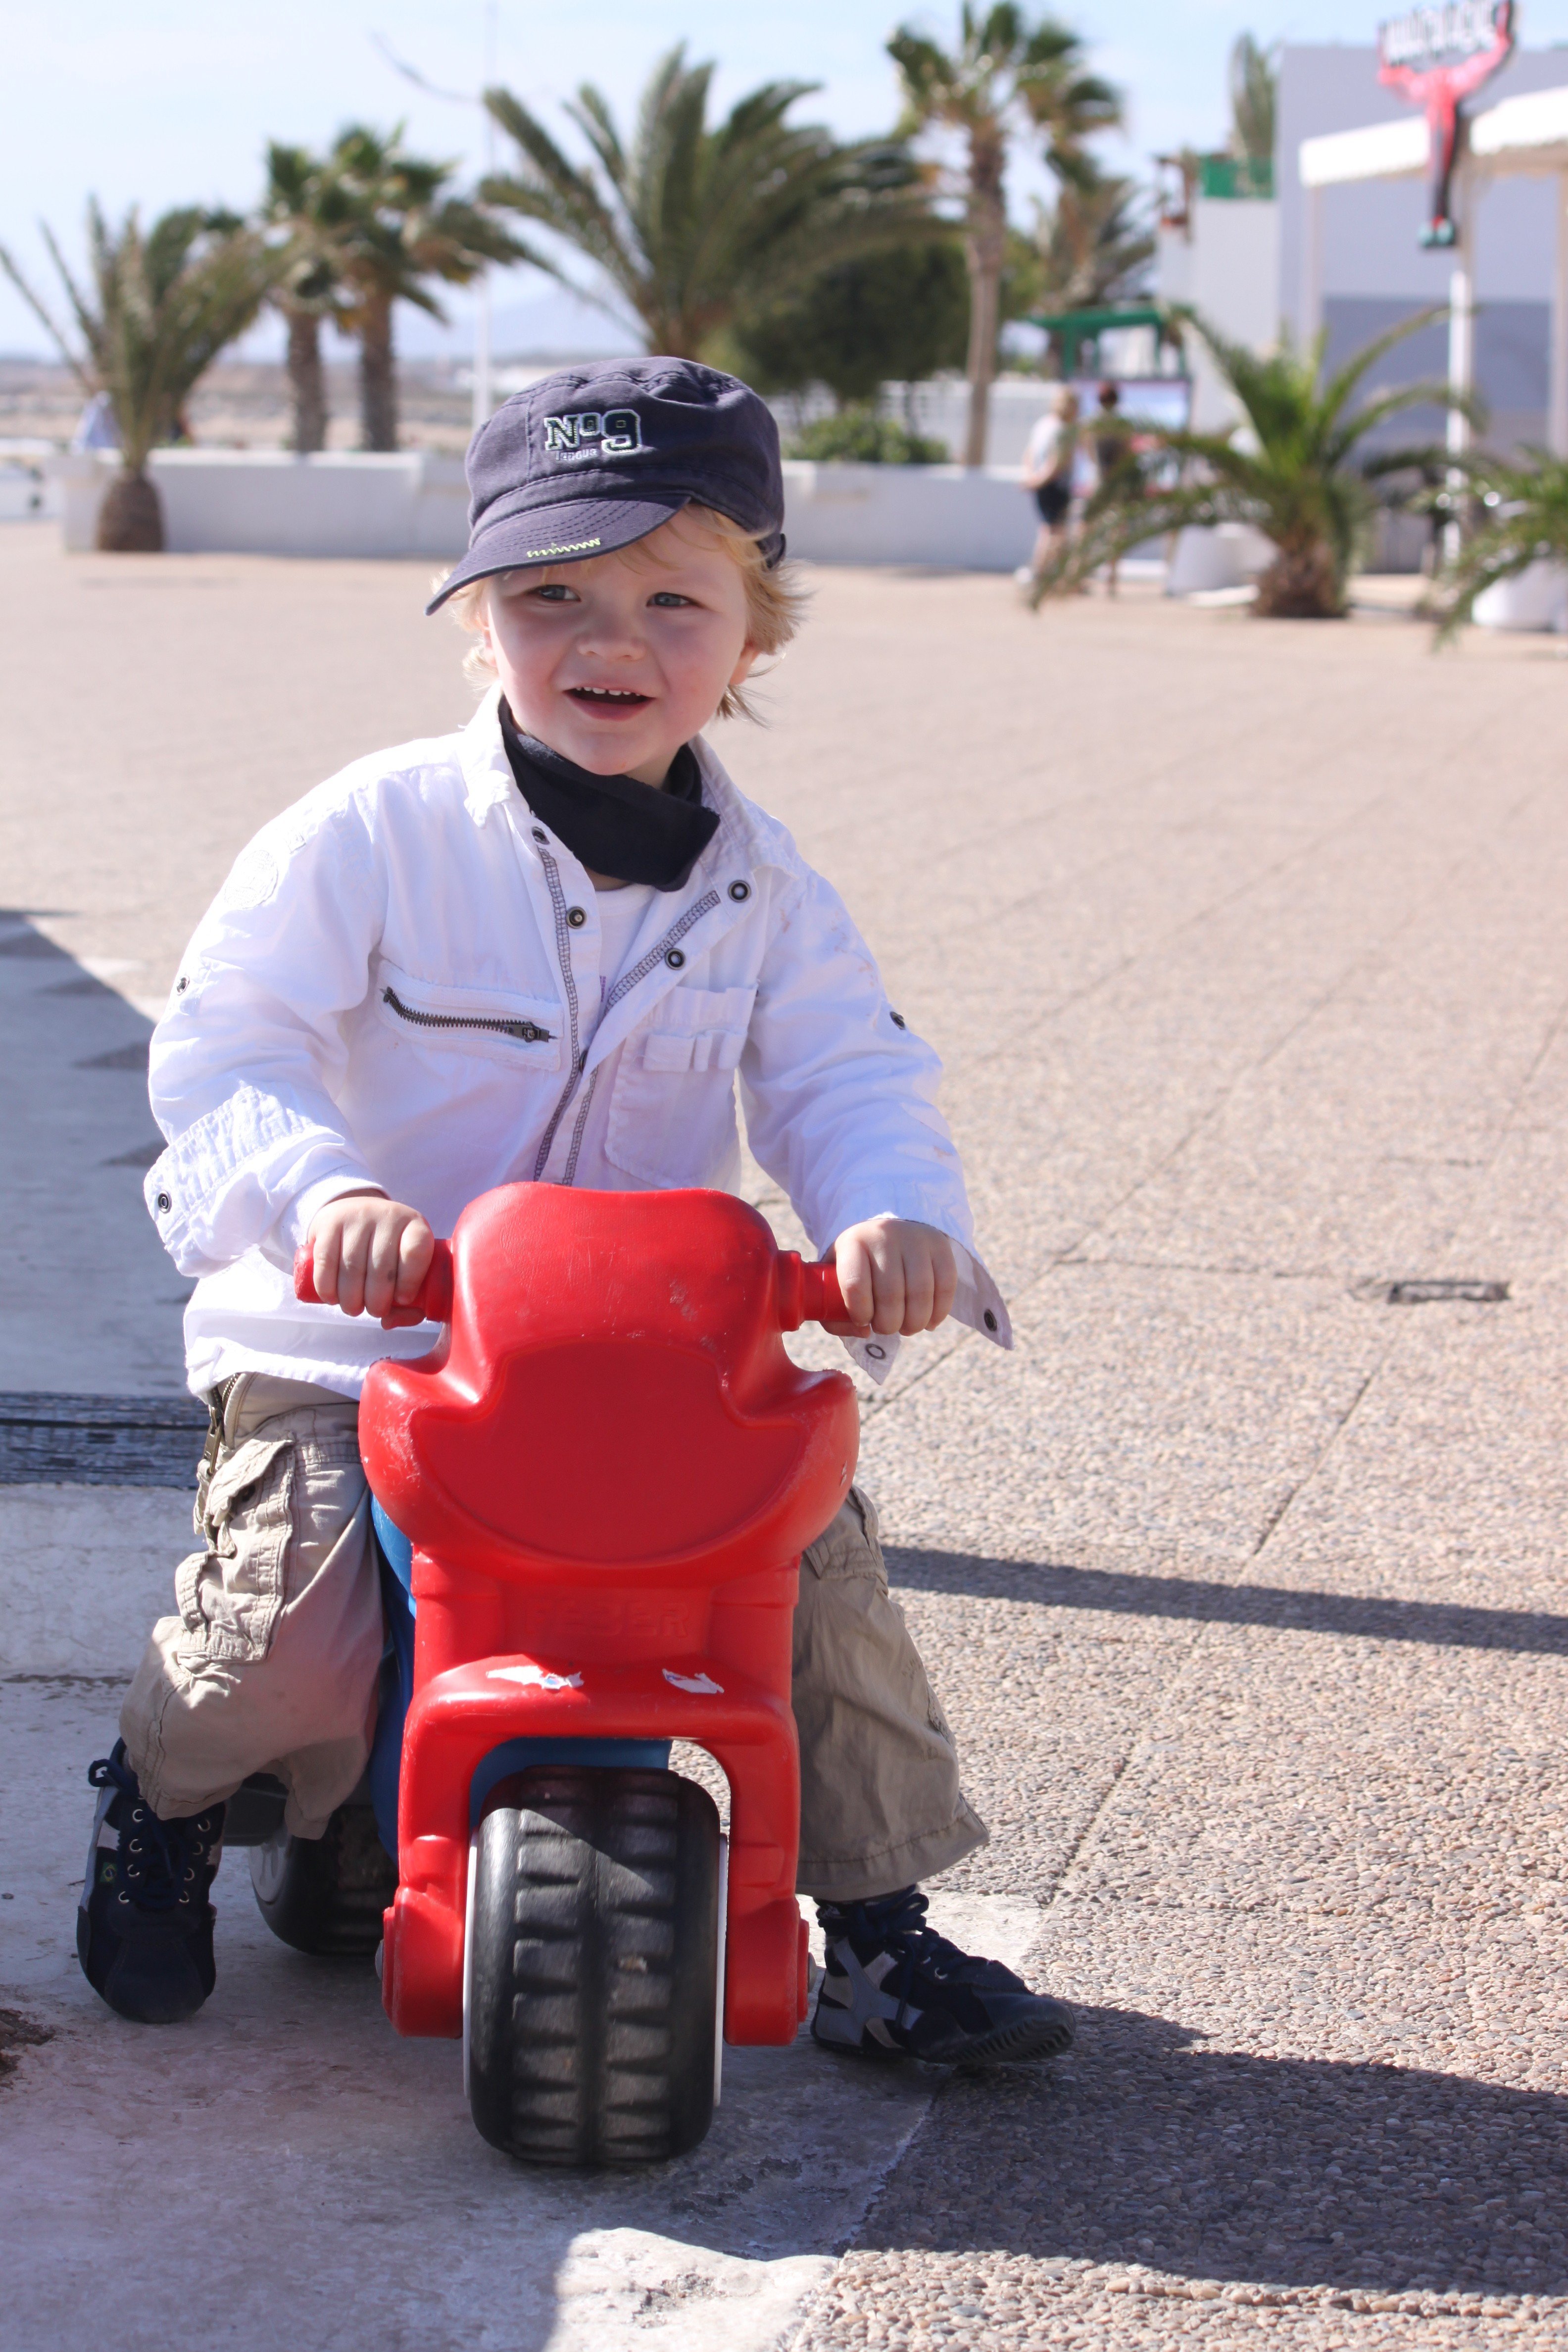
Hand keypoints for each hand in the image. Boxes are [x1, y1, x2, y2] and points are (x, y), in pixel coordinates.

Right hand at [307, 1190, 433, 1324]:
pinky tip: (331, 1298)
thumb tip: (387, 1323)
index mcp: (415, 1226)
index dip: (410, 1281)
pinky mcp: (330, 1222)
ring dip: (351, 1298)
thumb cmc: (386, 1250)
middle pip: (382, 1267)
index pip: (416, 1252)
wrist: (355, 1211)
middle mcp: (388, 1216)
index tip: (403, 1299)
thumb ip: (407, 1304)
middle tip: (374, 1311)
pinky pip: (326, 1259)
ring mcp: (358, 1216)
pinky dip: (327, 1286)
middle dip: (377, 1301)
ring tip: (353, 1308)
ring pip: (352, 1266)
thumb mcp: (405, 1267)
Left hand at [827, 1216, 956, 1337]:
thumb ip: (835, 1310)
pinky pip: (946, 1287)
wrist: (890, 1228)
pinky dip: (939, 1313)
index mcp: (853, 1243)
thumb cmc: (860, 1263)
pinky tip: (929, 1322)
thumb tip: (863, 1332)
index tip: (863, 1322)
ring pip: (921, 1293)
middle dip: (888, 1324)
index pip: (855, 1284)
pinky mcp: (940, 1246)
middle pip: (891, 1294)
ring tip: (907, 1328)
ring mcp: (916, 1239)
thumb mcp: (836, 1276)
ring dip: (914, 1323)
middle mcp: (885, 1236)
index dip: (860, 1313)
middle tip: (886, 1328)